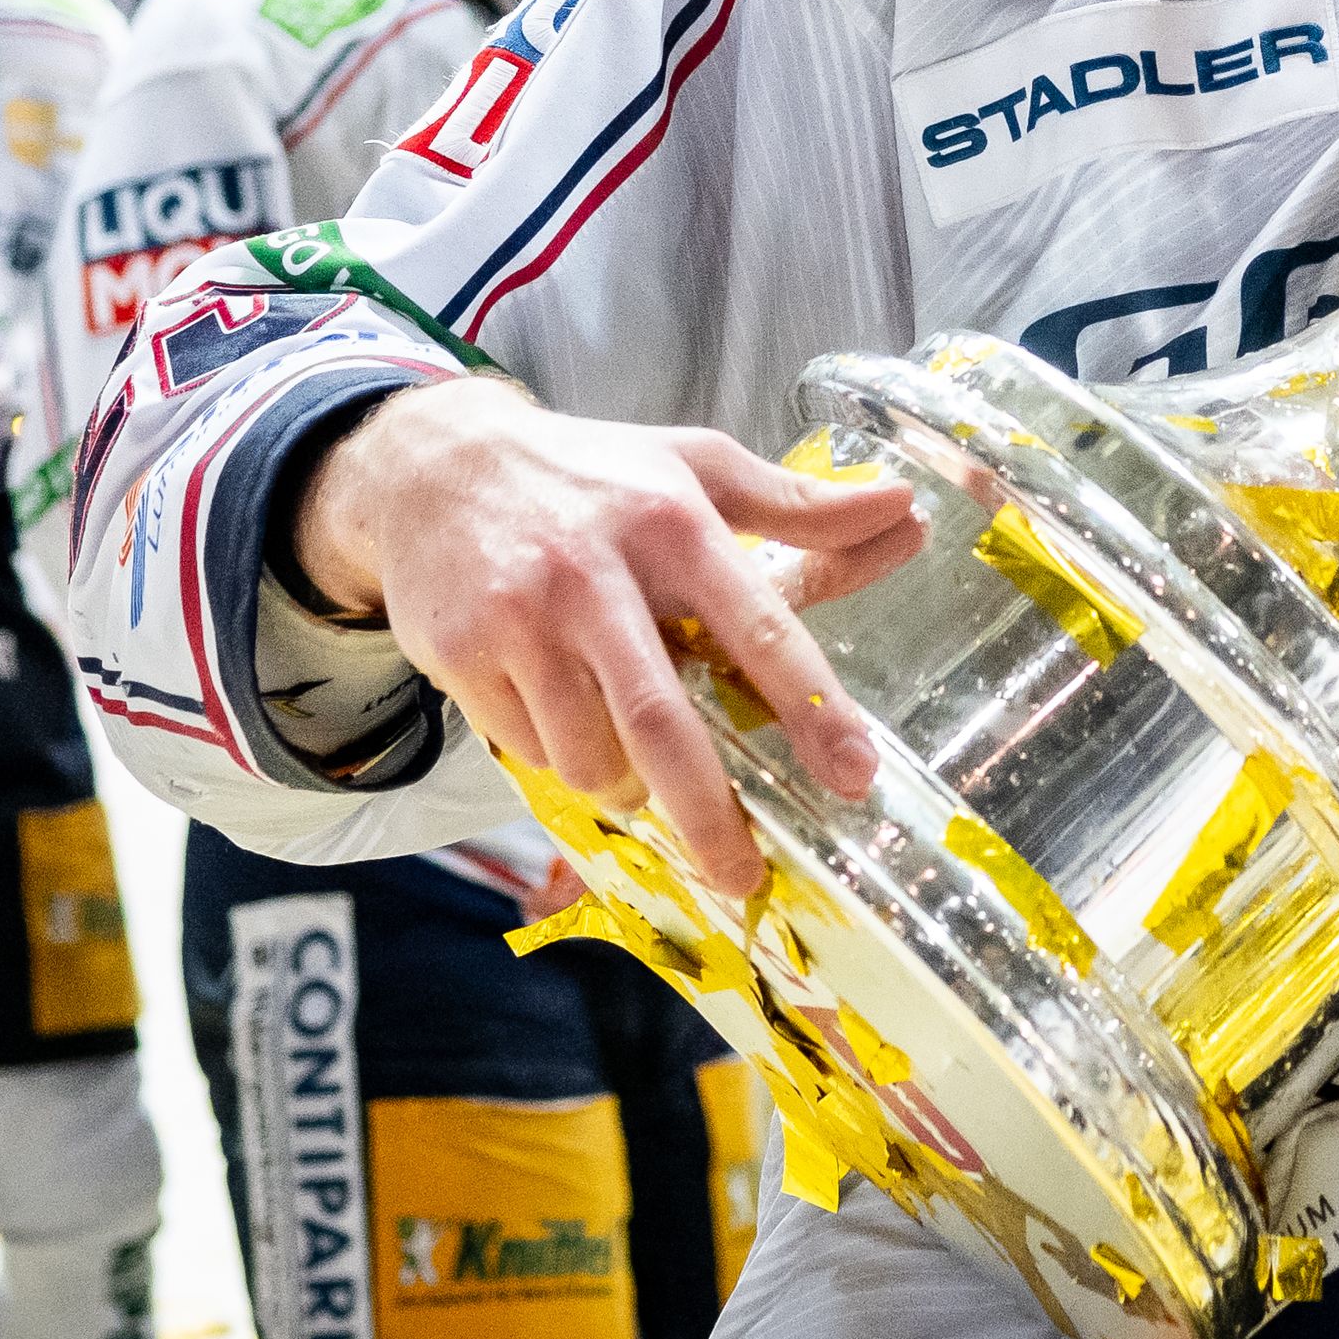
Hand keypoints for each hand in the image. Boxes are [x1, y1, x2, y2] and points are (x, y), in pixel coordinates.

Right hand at [288, 382, 928, 897]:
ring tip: (629, 749)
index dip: (813, 710)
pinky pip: (531, 752)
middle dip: (710, 815)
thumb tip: (904, 509)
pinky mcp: (462, 654)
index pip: (761, 629)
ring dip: (624, 781)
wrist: (435, 465)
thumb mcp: (698, 470)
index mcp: (675, 525)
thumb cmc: (593, 474)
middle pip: (665, 724)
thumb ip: (801, 505)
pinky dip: (560, 756)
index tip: (854, 777)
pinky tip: (559, 708)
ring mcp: (524, 619)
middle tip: (743, 873)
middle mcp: (598, 574)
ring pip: (591, 756)